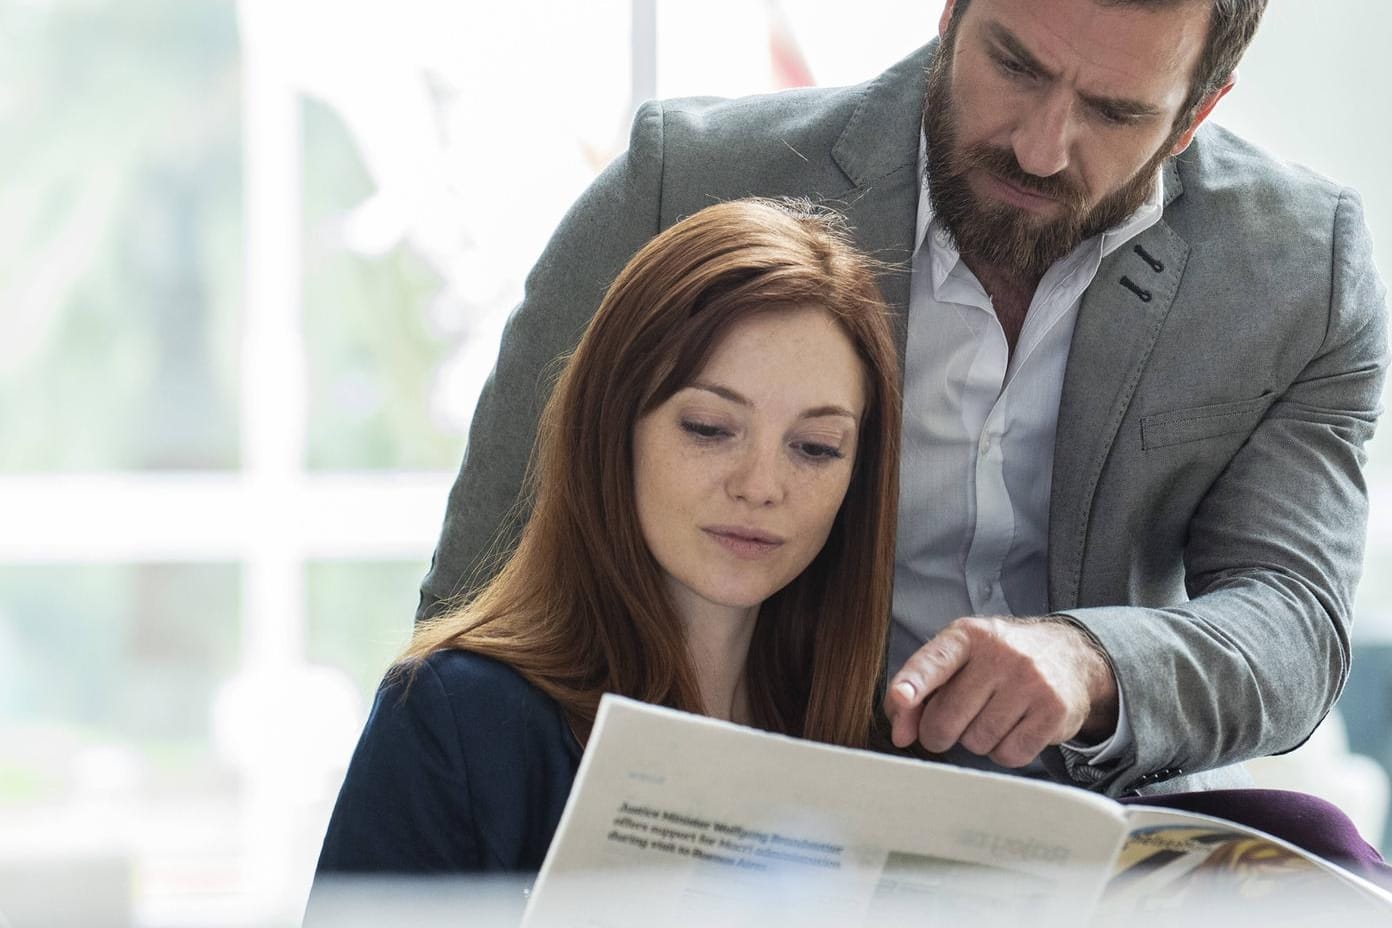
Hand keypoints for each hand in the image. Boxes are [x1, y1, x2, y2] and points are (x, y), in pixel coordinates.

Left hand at [884, 616, 1118, 766]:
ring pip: (976, 741)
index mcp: (968, 635)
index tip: (901, 697)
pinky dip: (1004, 752)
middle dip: (939, 732)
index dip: (913, 682)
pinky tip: (1014, 728)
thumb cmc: (998, 662)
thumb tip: (901, 735)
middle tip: (954, 722)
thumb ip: (919, 691)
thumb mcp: (958, 660)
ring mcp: (1030, 681)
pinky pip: (1009, 755)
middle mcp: (1000, 654)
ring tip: (993, 715)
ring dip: (976, 740)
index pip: (934, 661)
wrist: (1067, 656)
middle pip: (946, 718)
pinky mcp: (1054, 710)